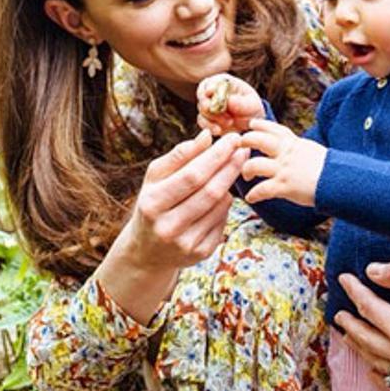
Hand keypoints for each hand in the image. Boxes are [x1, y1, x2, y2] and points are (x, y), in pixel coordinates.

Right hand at [98, 130, 247, 322]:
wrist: (147, 250)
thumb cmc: (153, 203)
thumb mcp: (156, 177)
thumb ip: (180, 155)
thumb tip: (207, 136)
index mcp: (153, 204)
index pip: (192, 176)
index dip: (216, 156)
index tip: (232, 139)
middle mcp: (168, 227)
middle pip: (210, 192)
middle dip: (230, 167)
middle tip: (242, 149)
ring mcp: (186, 244)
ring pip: (220, 206)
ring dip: (229, 184)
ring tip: (231, 169)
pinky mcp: (200, 254)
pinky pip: (223, 221)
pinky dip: (225, 205)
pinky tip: (222, 196)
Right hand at [196, 74, 262, 134]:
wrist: (251, 123)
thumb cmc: (252, 108)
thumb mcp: (252, 104)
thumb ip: (242, 103)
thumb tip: (229, 101)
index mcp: (223, 83)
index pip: (211, 82)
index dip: (209, 87)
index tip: (210, 93)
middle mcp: (212, 92)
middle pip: (202, 96)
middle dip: (209, 105)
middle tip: (222, 113)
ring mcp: (208, 106)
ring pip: (202, 110)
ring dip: (213, 118)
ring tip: (229, 122)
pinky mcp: (207, 119)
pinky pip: (202, 122)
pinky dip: (209, 126)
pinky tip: (218, 130)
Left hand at [237, 118, 325, 205]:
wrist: (339, 181)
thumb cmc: (329, 168)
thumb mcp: (311, 150)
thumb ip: (297, 148)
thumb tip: (291, 148)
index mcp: (293, 143)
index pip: (273, 129)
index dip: (260, 125)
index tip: (251, 125)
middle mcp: (286, 153)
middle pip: (257, 140)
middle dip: (245, 141)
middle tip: (239, 147)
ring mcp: (283, 170)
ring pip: (254, 165)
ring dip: (246, 170)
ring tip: (246, 176)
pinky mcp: (284, 187)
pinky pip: (261, 190)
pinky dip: (253, 195)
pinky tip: (251, 198)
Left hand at [333, 264, 389, 390]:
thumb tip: (372, 272)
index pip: (369, 309)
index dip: (354, 292)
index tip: (345, 279)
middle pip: (367, 340)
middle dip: (350, 323)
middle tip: (340, 311)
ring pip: (379, 365)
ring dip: (361, 348)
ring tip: (350, 334)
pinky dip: (383, 379)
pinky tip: (375, 368)